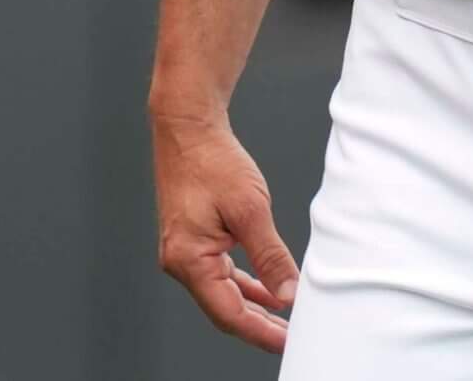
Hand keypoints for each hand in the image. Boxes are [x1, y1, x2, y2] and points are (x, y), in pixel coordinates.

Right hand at [153, 112, 299, 352]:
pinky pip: (220, 272)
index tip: (287, 342)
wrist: (189, 130)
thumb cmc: (214, 163)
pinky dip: (245, 283)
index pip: (228, 313)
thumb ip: (270, 256)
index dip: (260, 332)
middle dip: (258, 325)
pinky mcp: (194, 240)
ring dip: (253, 305)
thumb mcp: (251, 210)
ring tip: (285, 318)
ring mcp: (186, 252)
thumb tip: (287, 293)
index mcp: (189, 260)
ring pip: (223, 292)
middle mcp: (182, 262)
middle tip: (291, 336)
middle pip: (224, 308)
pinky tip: (267, 288)